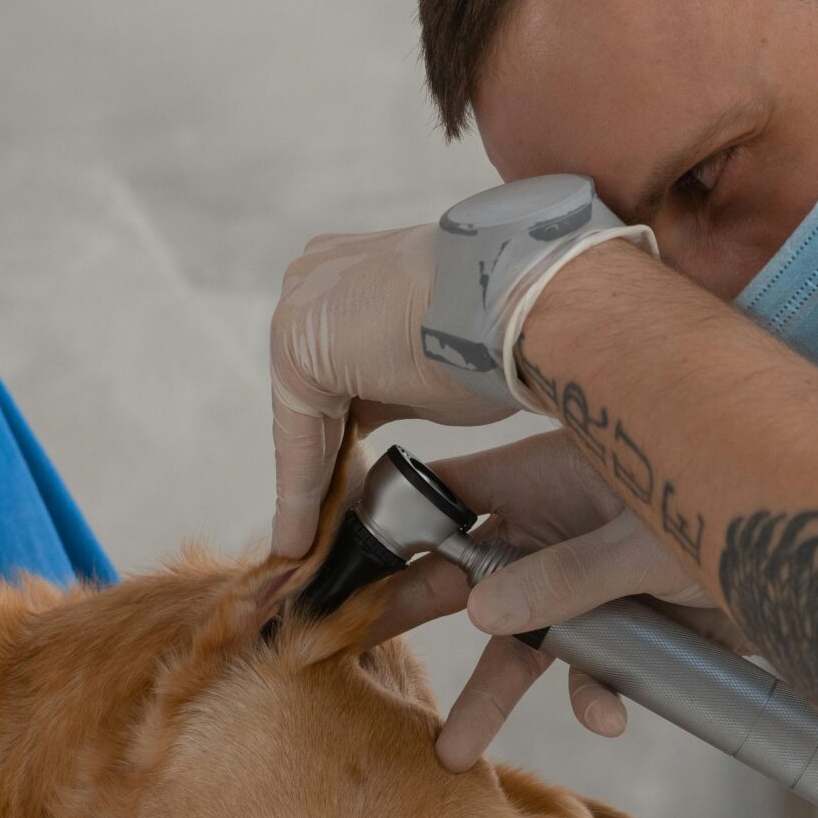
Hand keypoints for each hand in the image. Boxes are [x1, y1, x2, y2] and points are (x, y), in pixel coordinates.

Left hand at [269, 224, 517, 556]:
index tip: (348, 485)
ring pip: (303, 422)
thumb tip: (379, 415)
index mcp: (351, 270)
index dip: (341, 435)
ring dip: (310, 488)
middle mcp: (315, 280)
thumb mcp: (433, 361)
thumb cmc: (502, 331)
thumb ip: (394, 384)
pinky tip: (302, 540)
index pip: (336, 371)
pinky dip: (302, 495)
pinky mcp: (297, 350)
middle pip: (313, 396)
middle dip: (322, 463)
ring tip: (310, 547)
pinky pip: (299, 440)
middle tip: (326, 526)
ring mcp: (300, 308)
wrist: (520, 303)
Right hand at [368, 431, 746, 769]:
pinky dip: (595, 697)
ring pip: (524, 640)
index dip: (395, 530)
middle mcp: (557, 526)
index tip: (344, 571)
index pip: (448, 496)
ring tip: (455, 752)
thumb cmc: (737, 506)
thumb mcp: (642, 541)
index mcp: (548, 476)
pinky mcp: (626, 627)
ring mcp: (589, 580)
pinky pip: (590, 669)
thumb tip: (482, 612)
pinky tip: (608, 715)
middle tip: (349, 651)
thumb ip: (563, 579)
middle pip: (468, 575)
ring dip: (494, 694)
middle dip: (415, 616)